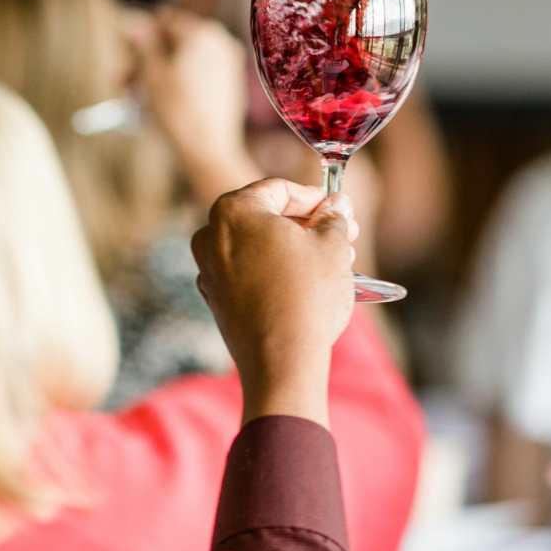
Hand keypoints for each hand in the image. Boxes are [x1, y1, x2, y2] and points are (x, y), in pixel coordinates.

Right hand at [131, 9, 260, 204]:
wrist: (207, 150)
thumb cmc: (177, 112)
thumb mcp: (150, 74)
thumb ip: (142, 42)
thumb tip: (133, 19)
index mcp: (202, 33)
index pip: (164, 19)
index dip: (140, 36)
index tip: (125, 53)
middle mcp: (220, 42)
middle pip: (174, 41)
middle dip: (146, 60)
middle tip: (125, 83)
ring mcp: (227, 63)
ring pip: (184, 59)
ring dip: (157, 73)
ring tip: (135, 99)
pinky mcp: (229, 83)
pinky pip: (197, 73)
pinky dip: (177, 81)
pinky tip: (158, 102)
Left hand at [191, 177, 355, 424]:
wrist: (281, 361)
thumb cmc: (306, 296)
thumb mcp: (331, 246)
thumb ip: (333, 218)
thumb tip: (337, 205)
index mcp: (234, 210)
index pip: (278, 189)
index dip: (313, 197)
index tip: (336, 207)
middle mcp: (211, 236)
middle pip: (265, 217)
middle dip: (305, 224)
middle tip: (340, 234)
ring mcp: (209, 270)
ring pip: (257, 246)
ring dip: (293, 248)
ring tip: (332, 260)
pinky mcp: (215, 300)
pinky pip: (247, 273)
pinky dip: (273, 271)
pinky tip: (304, 284)